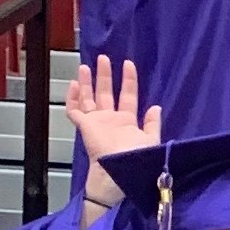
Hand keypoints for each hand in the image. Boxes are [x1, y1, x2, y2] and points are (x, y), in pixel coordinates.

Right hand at [67, 56, 161, 214]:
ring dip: (87, 82)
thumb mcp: (152, 140)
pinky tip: (73, 84)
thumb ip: (152, 124)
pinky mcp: (84, 126)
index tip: (128, 64)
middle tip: (103, 58)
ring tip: (86, 65)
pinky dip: (73, 97)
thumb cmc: (138, 159)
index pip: (128, 96)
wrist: (120, 171)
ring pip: (89, 97)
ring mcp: (96, 122)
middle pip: (106, 92)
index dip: (129, 81)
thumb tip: (156, 107)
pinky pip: (74, 109)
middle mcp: (111, 120)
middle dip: (105, 75)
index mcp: (127, 122)